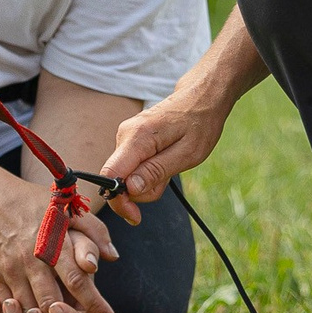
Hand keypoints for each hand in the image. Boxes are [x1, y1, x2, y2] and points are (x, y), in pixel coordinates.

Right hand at [0, 173, 116, 312]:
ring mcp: (10, 272)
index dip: (92, 302)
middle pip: (50, 302)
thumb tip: (110, 257)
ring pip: (27, 312)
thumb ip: (93, 231)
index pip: (75, 278)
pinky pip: (5, 312)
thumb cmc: (34, 203)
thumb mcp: (68, 207)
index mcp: (52, 242)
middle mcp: (30, 260)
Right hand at [101, 91, 228, 211]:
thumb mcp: (187, 154)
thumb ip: (156, 172)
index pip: (110, 175)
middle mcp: (125, 135)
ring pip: (126, 176)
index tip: (135, 215)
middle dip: (141, 191)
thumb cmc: (199, 123)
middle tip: (168, 179)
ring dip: (148, 181)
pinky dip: (148, 172)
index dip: (118, 200)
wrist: (201, 97)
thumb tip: (129, 189)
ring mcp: (126, 137)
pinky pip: (132, 167)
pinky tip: (165, 161)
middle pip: (118, 180)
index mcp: (137, 137)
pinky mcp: (130, 141)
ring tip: (171, 165)